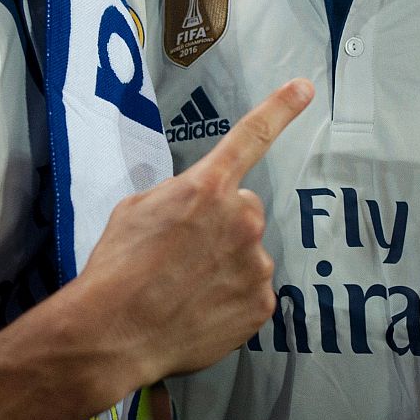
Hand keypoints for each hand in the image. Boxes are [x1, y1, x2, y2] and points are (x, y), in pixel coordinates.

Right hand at [81, 78, 312, 383]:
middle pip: (243, 211)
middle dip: (221, 226)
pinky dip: (230, 302)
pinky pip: (251, 293)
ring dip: (224, 266)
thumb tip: (193, 206)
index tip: (305, 88)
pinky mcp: (261, 304)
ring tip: (183, 289)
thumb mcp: (136, 210)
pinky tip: (198, 312)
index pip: (251, 137)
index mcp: (207, 187)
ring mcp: (256, 263)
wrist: (113, 332)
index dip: (280, 108)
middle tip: (182, 255)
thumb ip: (177, 197)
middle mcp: (241, 218)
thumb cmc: (116, 268)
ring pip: (247, 255)